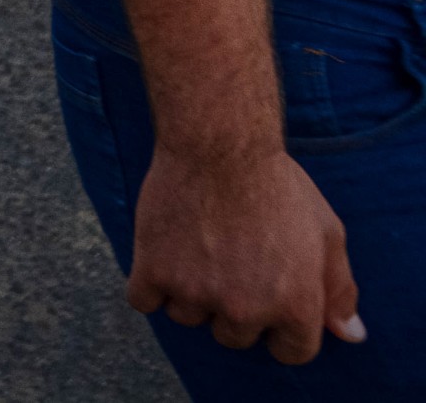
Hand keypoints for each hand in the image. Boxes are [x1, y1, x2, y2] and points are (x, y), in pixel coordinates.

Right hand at [128, 147, 363, 364]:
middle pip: (232, 336)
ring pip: (187, 317)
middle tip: (227, 260)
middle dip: (231, 306)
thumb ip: (339, 289)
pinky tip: (162, 253)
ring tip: (195, 247)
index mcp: (296, 306)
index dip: (279, 326)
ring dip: (188, 292)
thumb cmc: (277, 185)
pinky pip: (144, 301)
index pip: (290, 351)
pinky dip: (149, 284)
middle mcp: (246, 309)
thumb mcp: (326, 233)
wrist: (219, 144)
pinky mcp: (153, 271)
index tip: (265, 296)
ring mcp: (197, 293)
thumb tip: (351, 335)